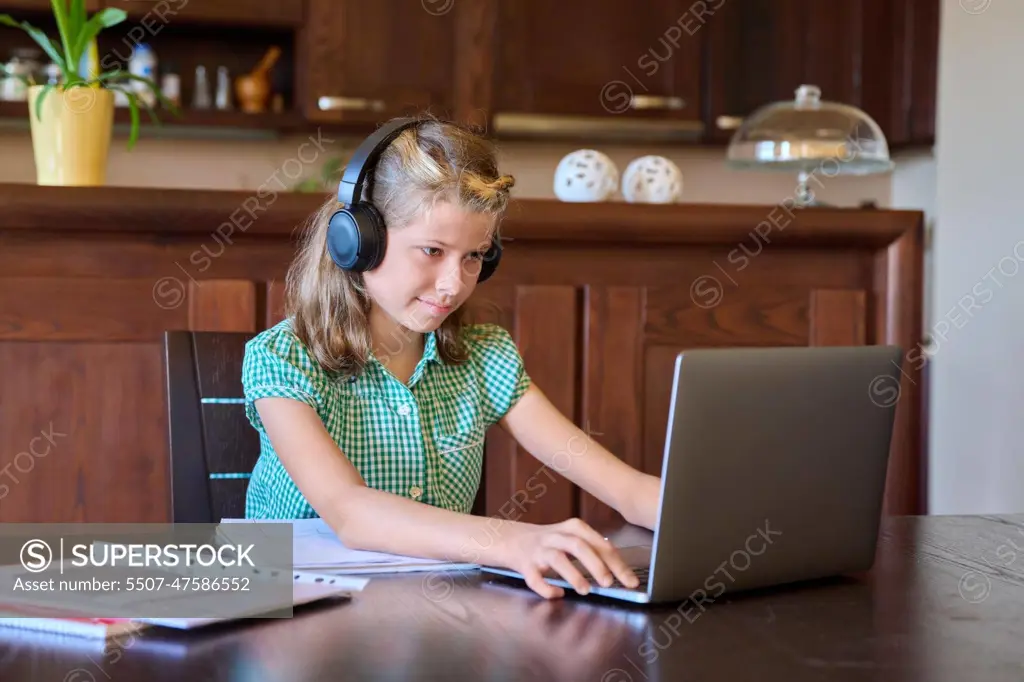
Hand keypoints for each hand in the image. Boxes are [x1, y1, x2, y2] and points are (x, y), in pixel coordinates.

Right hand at [497, 518, 640, 598]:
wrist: (510, 538)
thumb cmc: (548, 542)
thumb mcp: (571, 537)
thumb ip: (593, 548)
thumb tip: (619, 568)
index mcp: (573, 528)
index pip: (600, 543)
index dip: (617, 563)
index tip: (630, 580)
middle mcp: (556, 536)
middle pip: (579, 546)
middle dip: (596, 565)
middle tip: (609, 583)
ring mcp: (539, 550)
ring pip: (557, 559)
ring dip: (573, 574)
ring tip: (585, 590)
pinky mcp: (525, 564)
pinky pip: (534, 577)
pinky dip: (546, 587)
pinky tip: (557, 594)